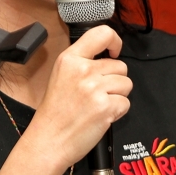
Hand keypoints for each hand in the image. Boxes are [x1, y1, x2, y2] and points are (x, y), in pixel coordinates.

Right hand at [25, 25, 132, 169]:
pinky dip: (117, 112)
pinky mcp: (105, 106)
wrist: (49, 141)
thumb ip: (82, 62)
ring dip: (117, 96)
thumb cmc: (55, 113)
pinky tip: (100, 116)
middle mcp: (83, 70)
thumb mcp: (61, 76)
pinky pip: (126, 103)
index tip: (115, 51)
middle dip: (114, 81)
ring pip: (126, 84)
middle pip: (120, 66)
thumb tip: (108, 54)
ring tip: (97, 106)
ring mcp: (95, 88)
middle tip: (96, 95)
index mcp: (69, 59)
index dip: (115, 41)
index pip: (102, 33)